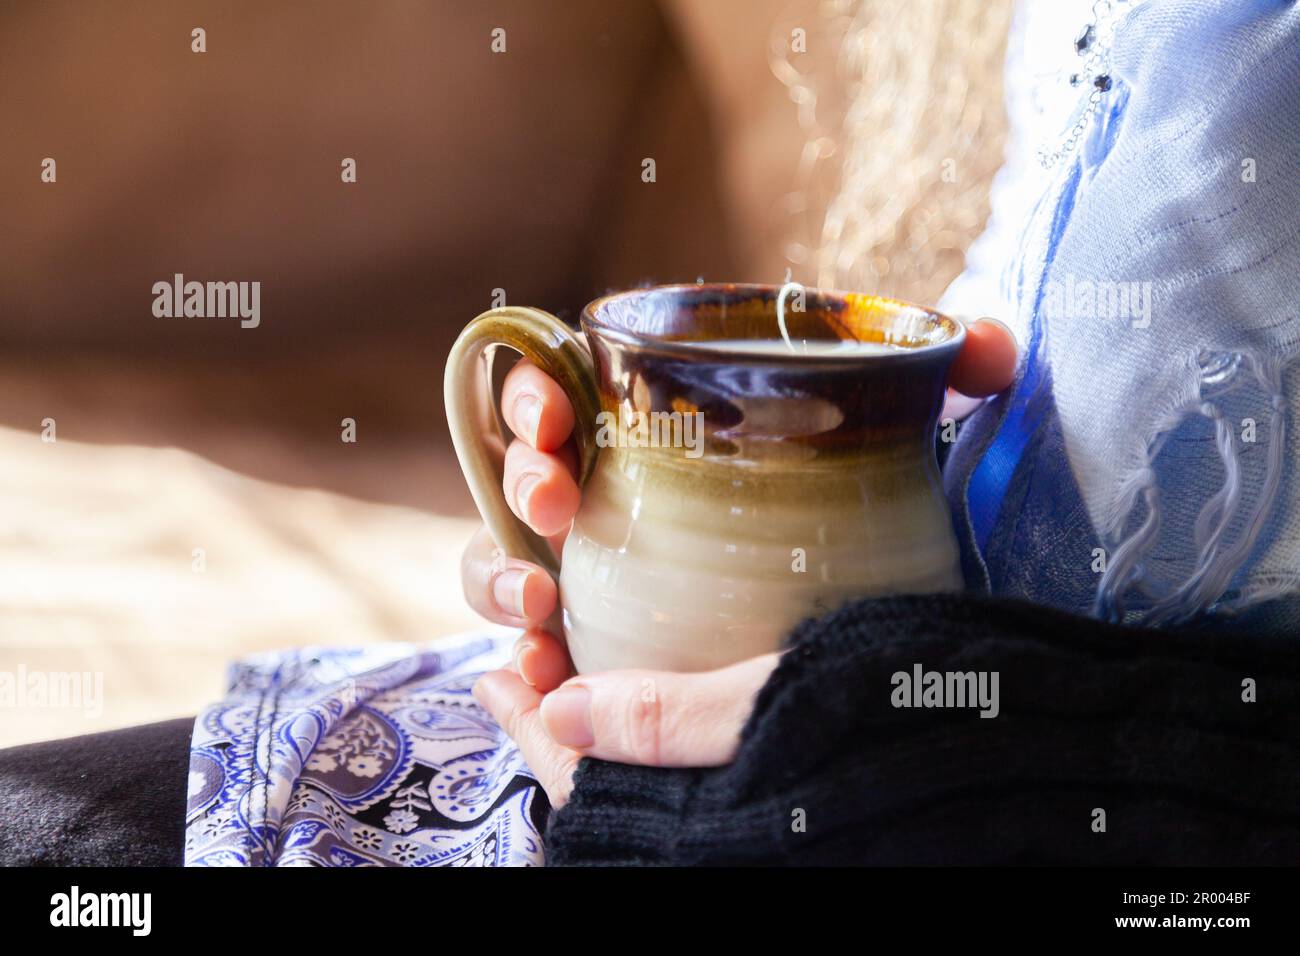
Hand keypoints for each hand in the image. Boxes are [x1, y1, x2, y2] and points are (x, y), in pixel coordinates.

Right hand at [464, 317, 1016, 805]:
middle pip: (522, 475)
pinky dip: (515, 670)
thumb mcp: (902, 453)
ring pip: (502, 565)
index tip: (561, 415)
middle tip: (555, 497)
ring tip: (539, 600)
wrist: (868, 654)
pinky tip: (533, 679)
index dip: (537, 396)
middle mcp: (610, 501)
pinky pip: (530, 661)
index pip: (566, 396)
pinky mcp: (599, 655)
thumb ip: (946, 384)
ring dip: (497, 575)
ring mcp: (600, 579)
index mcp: (652, 433)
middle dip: (519, 476)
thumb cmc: (862, 524)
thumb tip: (990, 341)